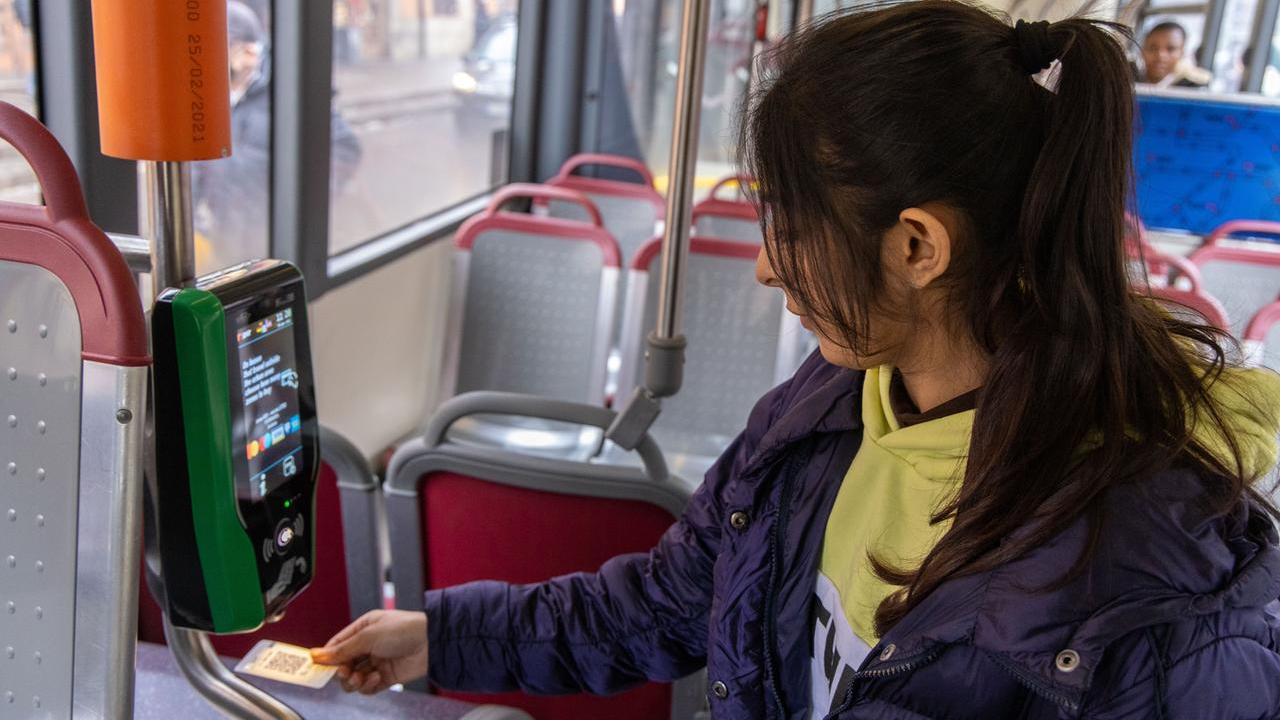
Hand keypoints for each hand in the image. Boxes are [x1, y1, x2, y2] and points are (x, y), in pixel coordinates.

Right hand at [310, 610, 428, 693]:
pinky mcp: (386, 677)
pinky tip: (374, 678)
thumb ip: (343, 649)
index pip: (338, 644)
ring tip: (360, 678)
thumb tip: (318, 655)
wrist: (432, 643)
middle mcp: (369, 645)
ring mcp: (377, 662)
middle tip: (345, 673)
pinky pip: (368, 687)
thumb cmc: (403, 629)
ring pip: (354, 678)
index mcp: (363, 628)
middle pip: (344, 664)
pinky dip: (367, 686)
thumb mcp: (368, 636)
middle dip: (341, 671)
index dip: (327, 656)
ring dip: (353, 681)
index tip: (316, 666)